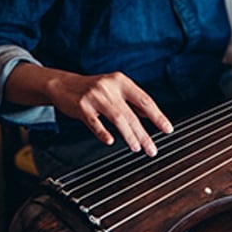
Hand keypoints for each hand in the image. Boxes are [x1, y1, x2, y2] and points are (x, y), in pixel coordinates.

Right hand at [7, 64, 174, 156]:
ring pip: (117, 118)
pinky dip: (103, 132)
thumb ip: (132, 100)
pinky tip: (110, 141)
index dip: (157, 116)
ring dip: (129, 135)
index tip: (167, 129)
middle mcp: (110, 87)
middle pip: (132, 114)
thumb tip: (152, 115)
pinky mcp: (81, 106)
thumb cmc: (93, 89)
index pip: (145, 100)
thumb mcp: (114, 88)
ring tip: (137, 148)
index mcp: (121, 81)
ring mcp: (95, 96)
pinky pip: (94, 122)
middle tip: (152, 149)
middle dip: (144, 134)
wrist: (64, 84)